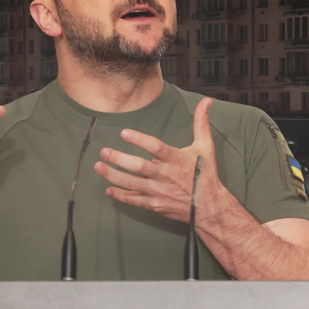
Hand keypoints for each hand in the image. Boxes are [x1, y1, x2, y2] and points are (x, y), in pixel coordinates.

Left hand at [94, 97, 220, 222]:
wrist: (210, 207)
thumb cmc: (206, 174)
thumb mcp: (205, 147)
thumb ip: (201, 123)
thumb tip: (206, 101)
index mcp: (176, 159)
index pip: (156, 147)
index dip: (140, 140)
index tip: (124, 133)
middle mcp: (165, 175)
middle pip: (139, 167)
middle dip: (119, 159)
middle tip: (104, 151)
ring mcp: (159, 191)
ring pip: (132, 184)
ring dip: (113, 176)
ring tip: (98, 167)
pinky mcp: (155, 204)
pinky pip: (135, 201)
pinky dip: (121, 196)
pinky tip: (109, 190)